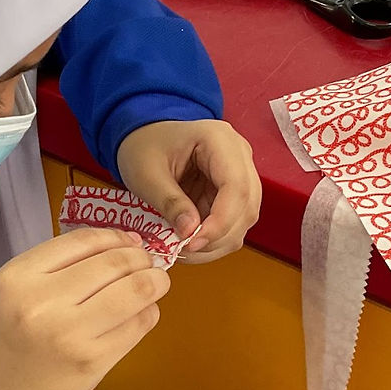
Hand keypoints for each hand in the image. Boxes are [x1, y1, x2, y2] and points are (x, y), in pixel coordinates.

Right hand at [0, 228, 169, 389]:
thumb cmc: (12, 341)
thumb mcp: (18, 292)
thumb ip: (62, 265)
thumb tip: (127, 243)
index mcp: (18, 276)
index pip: (84, 239)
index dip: (116, 236)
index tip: (130, 243)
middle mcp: (42, 300)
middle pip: (114, 261)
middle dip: (141, 258)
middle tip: (147, 263)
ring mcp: (70, 332)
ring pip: (135, 289)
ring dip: (155, 281)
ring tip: (155, 282)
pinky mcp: (94, 360)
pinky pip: (138, 324)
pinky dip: (149, 312)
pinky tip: (141, 313)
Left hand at [116, 120, 260, 262]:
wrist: (144, 139)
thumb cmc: (143, 148)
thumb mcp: (147, 175)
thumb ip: (170, 203)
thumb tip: (191, 234)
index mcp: (219, 139)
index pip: (236, 187)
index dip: (220, 221)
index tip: (193, 242)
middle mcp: (239, 155)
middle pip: (247, 206)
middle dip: (218, 236)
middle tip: (186, 250)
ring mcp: (240, 174)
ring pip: (244, 219)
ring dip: (218, 242)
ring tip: (184, 249)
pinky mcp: (234, 193)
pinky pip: (234, 224)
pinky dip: (214, 240)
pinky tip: (191, 244)